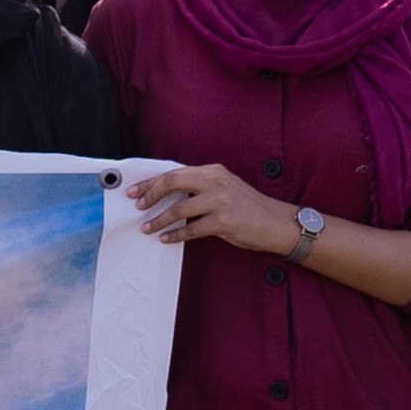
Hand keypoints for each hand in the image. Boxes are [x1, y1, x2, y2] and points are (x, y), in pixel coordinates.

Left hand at [124, 161, 293, 258]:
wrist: (275, 222)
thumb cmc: (247, 207)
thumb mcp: (224, 186)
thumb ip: (199, 185)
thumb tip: (166, 192)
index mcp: (213, 171)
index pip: (174, 173)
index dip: (151, 182)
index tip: (135, 191)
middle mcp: (216, 181)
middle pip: (172, 183)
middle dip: (150, 196)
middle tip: (138, 207)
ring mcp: (220, 201)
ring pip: (178, 210)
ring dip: (159, 221)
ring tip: (148, 227)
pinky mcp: (223, 221)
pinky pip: (190, 230)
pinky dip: (175, 235)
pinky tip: (166, 238)